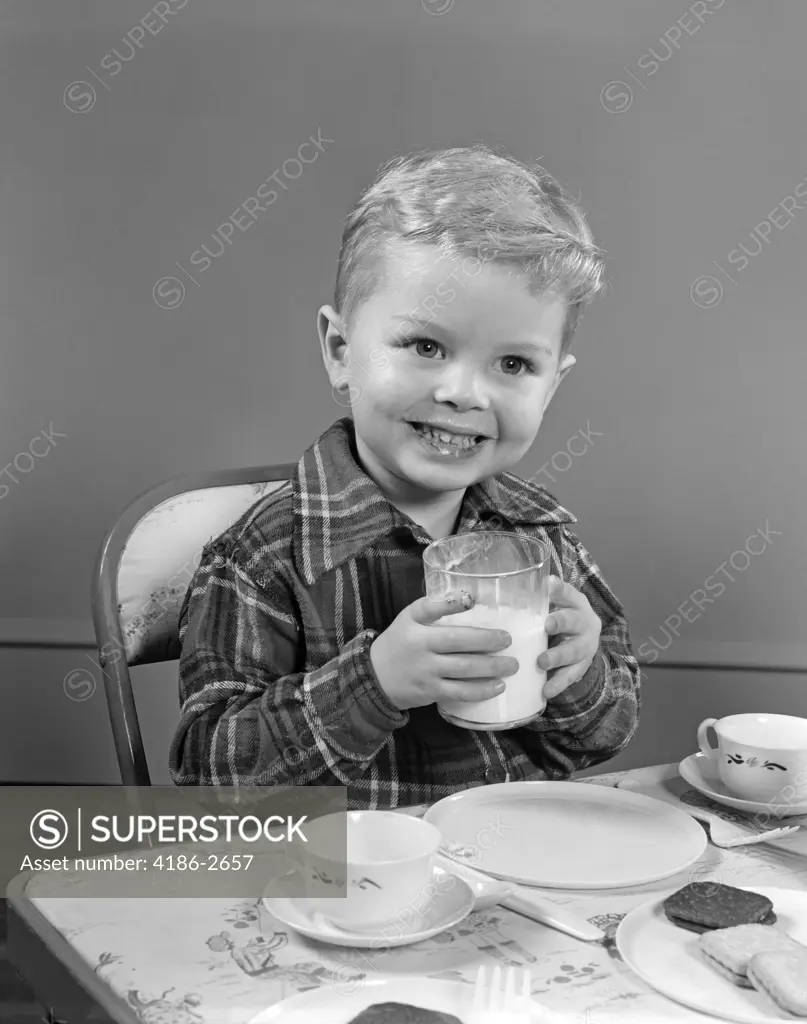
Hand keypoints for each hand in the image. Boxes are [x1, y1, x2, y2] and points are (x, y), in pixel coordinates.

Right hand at [370, 593, 518, 710]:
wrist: (375, 678)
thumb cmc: (399, 642)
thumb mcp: (408, 618)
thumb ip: (433, 606)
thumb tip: (467, 596)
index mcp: (415, 627)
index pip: (432, 610)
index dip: (452, 604)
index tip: (472, 600)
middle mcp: (421, 649)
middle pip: (458, 643)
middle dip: (488, 641)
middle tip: (509, 639)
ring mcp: (427, 672)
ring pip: (464, 669)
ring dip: (491, 668)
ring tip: (512, 665)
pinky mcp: (431, 692)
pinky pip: (460, 692)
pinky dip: (481, 690)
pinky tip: (498, 686)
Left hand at [538, 576, 601, 698]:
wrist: (585, 636)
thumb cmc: (560, 616)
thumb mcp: (555, 603)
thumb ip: (539, 597)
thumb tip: (514, 588)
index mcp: (575, 603)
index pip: (568, 593)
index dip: (559, 590)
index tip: (549, 585)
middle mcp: (584, 623)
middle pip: (574, 621)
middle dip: (561, 623)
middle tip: (547, 625)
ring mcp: (585, 647)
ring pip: (574, 651)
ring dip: (558, 656)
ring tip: (542, 662)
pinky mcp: (581, 667)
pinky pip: (570, 676)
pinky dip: (558, 684)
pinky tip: (546, 690)